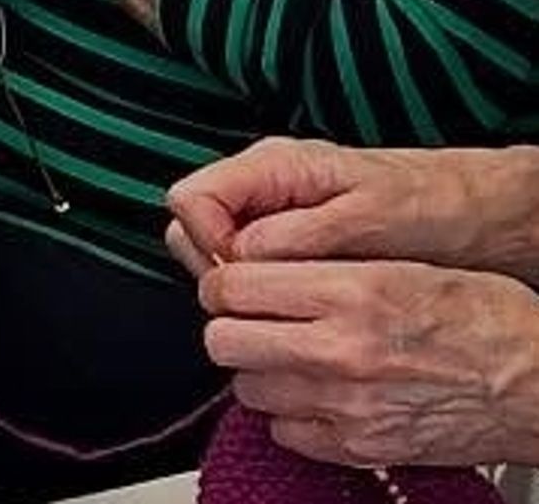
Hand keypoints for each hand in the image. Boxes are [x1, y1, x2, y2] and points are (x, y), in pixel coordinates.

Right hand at [168, 137, 523, 280]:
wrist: (472, 212)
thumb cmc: (428, 206)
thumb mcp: (367, 219)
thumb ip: (300, 232)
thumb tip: (242, 255)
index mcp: (271, 166)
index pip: (189, 199)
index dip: (206, 245)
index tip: (244, 279)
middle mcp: (260, 186)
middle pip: (189, 226)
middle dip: (215, 270)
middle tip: (267, 300)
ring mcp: (270, 213)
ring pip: (211, 250)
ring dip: (238, 285)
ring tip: (287, 305)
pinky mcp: (286, 241)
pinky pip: (246, 267)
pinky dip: (261, 292)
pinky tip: (296, 307)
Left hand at [200, 257, 538, 467]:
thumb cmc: (487, 320)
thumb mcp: (403, 263)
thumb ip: (324, 264)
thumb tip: (263, 263)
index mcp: (350, 291)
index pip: (234, 284)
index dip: (222, 280)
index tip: (230, 281)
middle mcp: (342, 350)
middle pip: (225, 339)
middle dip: (229, 326)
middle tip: (247, 318)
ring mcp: (349, 405)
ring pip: (248, 388)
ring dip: (258, 369)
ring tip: (285, 354)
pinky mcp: (362, 447)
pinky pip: (286, 432)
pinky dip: (289, 413)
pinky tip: (312, 392)